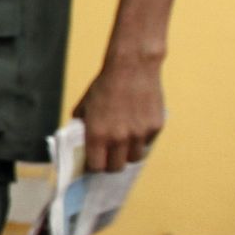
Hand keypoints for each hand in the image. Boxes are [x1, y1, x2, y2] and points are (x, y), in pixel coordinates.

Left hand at [75, 50, 165, 173]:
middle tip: (110, 156)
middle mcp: (119, 138)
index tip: (95, 161)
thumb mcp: (85, 105)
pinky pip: (147, 143)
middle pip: (116, 167)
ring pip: (134, 158)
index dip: (95, 165)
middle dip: (111, 163)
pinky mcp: (155, 127)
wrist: (132, 66)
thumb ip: (81, 124)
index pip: (96, 166)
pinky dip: (142, 140)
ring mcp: (139, 134)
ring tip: (125, 143)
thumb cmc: (105, 85)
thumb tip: (79, 137)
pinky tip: (137, 128)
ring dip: (128, 154)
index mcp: (98, 135)